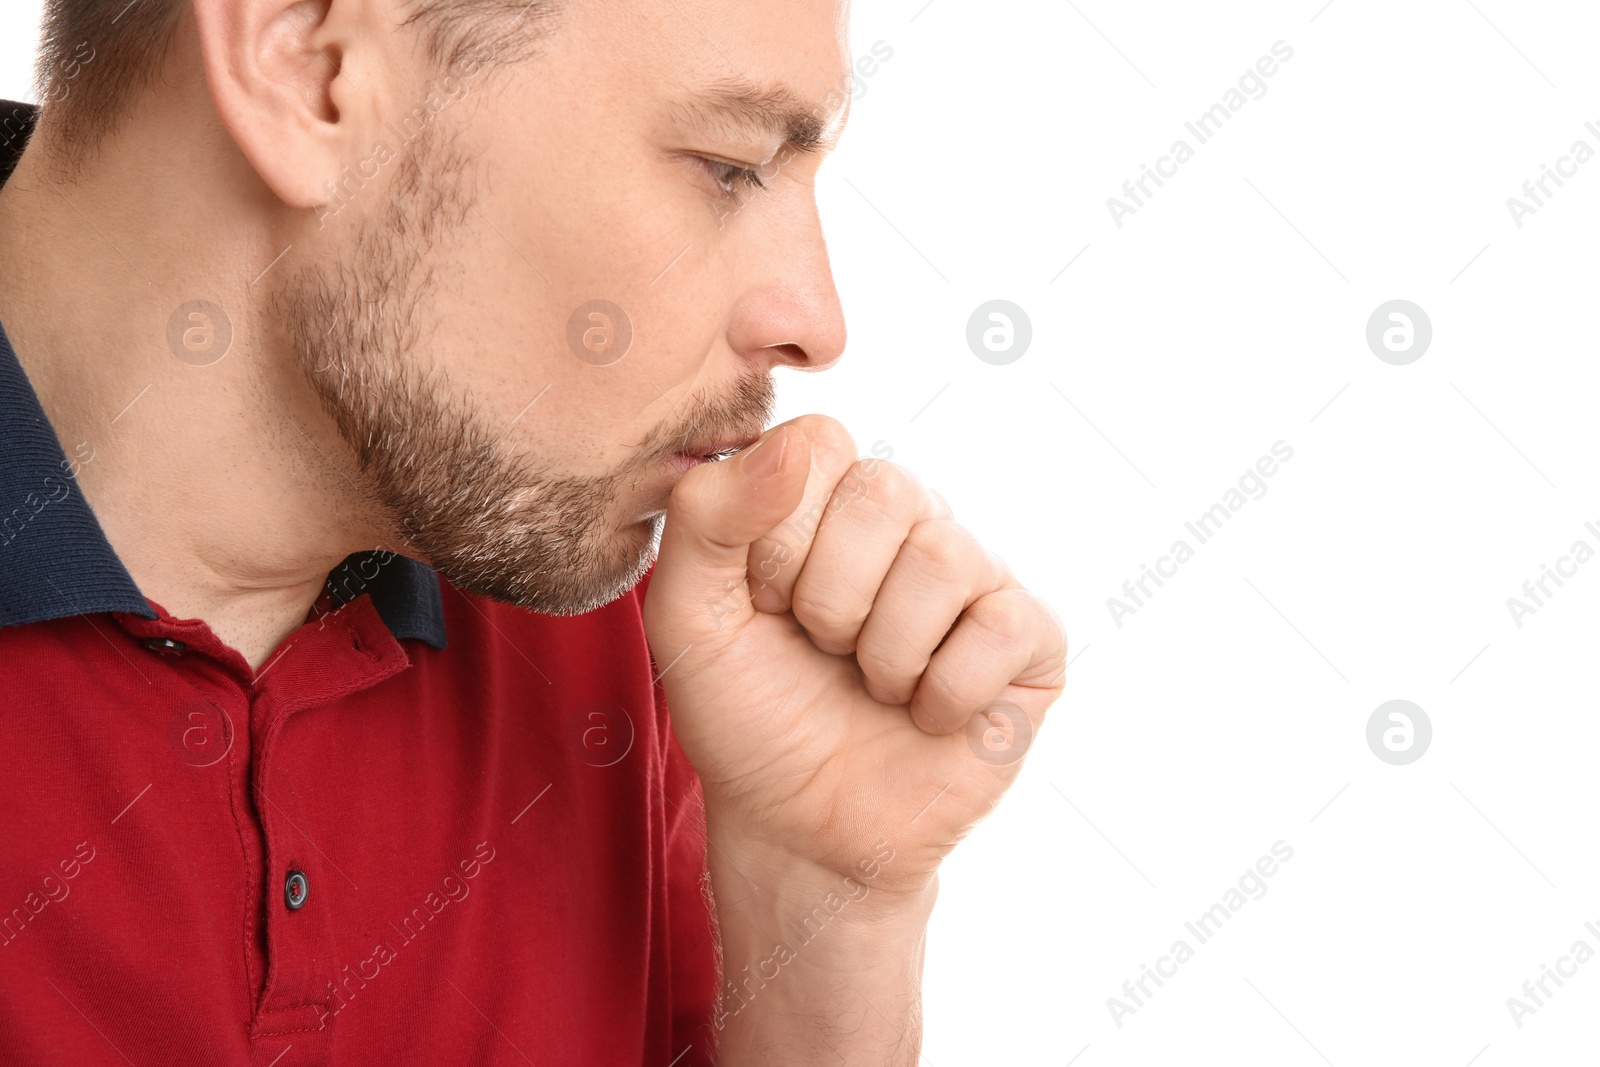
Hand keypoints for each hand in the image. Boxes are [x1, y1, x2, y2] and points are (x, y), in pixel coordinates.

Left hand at [643, 415, 1065, 899]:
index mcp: (832, 499)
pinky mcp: (1031, 640)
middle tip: (821, 649)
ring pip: (945, 557)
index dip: (779, 536)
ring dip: (884, 652)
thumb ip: (706, 518)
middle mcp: (912, 522)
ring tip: (873, 685)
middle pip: (886, 491)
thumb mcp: (688, 618)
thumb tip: (790, 443)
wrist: (799, 830)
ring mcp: (979, 576)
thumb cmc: (747, 716)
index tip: (764, 603)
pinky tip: (925, 715)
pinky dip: (942, 694)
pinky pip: (1000, 627)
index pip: (822, 443)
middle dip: (829, 597)